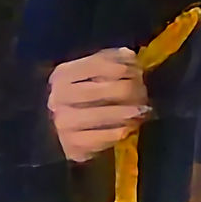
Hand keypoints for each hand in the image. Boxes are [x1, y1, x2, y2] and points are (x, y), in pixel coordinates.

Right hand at [48, 47, 149, 162]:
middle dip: (130, 90)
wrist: (60, 132)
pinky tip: (128, 128)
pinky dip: (118, 131)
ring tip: (141, 111)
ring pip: (101, 115)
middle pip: (104, 90)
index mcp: (62, 75)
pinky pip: (101, 137)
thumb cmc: (82, 98)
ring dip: (126, 112)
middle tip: (142, 93)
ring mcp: (62, 123)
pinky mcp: (71, 146)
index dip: (123, 67)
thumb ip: (110, 61)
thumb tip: (128, 55)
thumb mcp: (91, 74)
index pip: (97, 65)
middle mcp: (58, 98)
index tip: (137, 70)